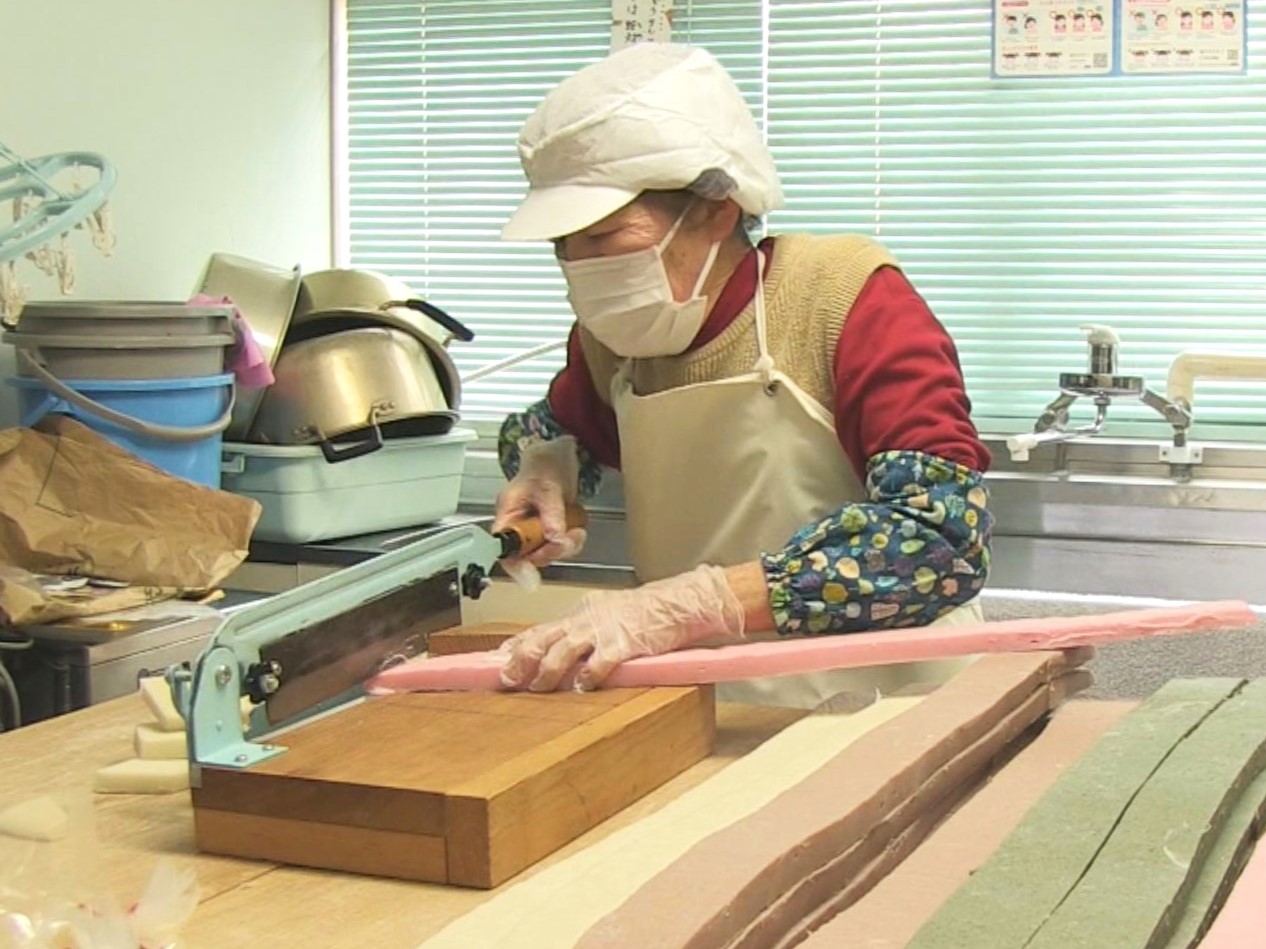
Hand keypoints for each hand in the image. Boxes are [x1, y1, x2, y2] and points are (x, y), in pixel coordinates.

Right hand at [493, 436, 587, 587]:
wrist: (560, 455)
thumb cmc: (545, 464)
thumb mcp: (548, 486)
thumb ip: (551, 513)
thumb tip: (553, 538)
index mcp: (508, 514)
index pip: (504, 548)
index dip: (515, 566)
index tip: (531, 575)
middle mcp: (519, 526)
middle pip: (528, 556)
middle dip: (551, 551)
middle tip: (567, 538)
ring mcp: (535, 530)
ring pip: (548, 553)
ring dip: (566, 546)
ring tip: (577, 529)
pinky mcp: (550, 530)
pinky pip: (560, 546)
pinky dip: (573, 539)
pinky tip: (578, 525)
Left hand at [499, 564, 746, 691]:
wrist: (678, 603)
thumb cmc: (647, 612)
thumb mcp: (607, 613)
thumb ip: (584, 630)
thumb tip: (562, 647)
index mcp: (582, 612)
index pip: (542, 628)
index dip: (518, 645)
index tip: (500, 658)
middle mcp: (587, 619)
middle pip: (544, 638)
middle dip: (521, 660)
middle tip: (507, 678)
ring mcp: (604, 630)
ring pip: (563, 651)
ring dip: (547, 672)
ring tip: (537, 687)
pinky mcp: (623, 643)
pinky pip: (600, 662)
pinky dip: (588, 676)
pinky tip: (581, 687)